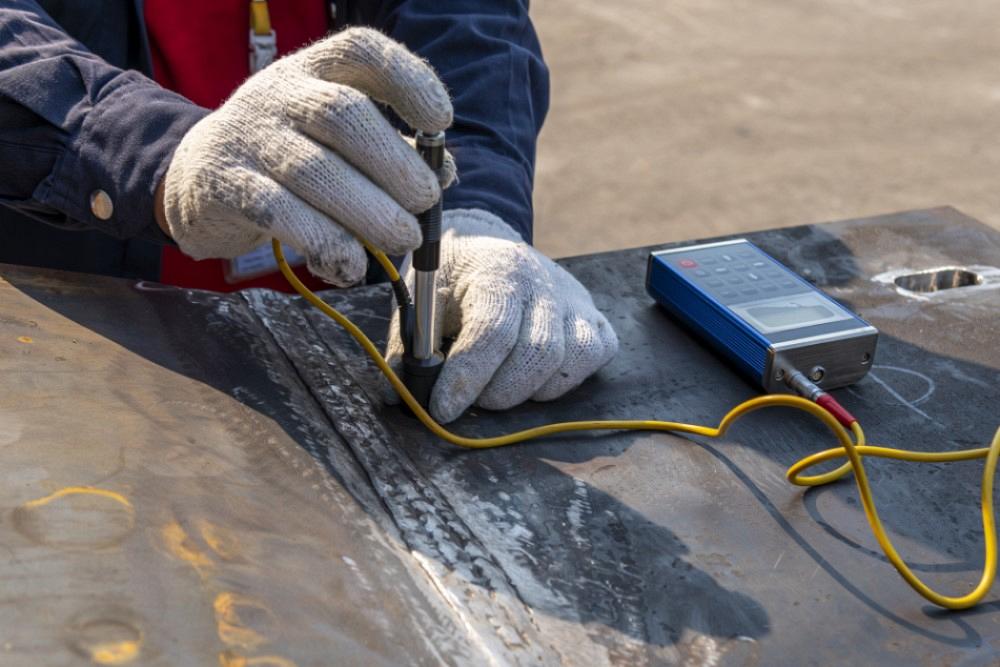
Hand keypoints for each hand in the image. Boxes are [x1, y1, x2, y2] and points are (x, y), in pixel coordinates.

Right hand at [161, 28, 453, 285]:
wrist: (196, 177)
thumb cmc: (289, 158)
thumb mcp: (337, 139)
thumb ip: (392, 148)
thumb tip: (444, 171)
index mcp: (314, 70)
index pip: (362, 50)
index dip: (408, 79)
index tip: (441, 121)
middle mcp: (279, 94)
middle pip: (344, 114)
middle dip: (396, 165)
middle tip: (425, 203)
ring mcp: (249, 137)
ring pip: (315, 171)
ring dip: (370, 213)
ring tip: (402, 239)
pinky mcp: (226, 185)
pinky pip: (280, 214)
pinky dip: (326, 243)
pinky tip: (351, 265)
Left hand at [385, 209, 619, 422]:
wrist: (489, 244)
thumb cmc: (454, 276)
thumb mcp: (422, 298)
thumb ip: (410, 344)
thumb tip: (397, 394)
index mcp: (499, 272)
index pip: (492, 332)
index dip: (467, 377)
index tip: (443, 408)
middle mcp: (545, 283)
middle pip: (536, 354)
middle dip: (498, 391)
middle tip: (472, 398)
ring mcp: (575, 301)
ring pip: (568, 362)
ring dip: (528, 390)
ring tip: (498, 386)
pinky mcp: (594, 316)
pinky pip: (594, 356)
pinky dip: (564, 379)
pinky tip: (534, 377)